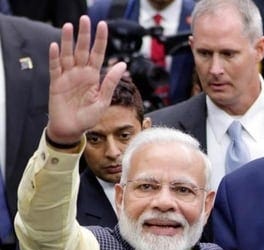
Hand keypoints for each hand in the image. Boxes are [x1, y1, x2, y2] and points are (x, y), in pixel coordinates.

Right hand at [46, 16, 126, 144]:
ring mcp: (67, 77)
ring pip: (68, 55)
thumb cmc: (89, 117)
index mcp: (94, 76)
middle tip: (85, 19)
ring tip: (68, 26)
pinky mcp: (56, 83)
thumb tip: (122, 64)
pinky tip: (55, 46)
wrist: (72, 130)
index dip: (100, 40)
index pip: (98, 54)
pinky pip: (55, 67)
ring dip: (67, 41)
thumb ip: (111, 82)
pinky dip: (55, 57)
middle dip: (84, 35)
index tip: (103, 25)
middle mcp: (81, 73)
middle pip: (82, 50)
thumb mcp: (103, 100)